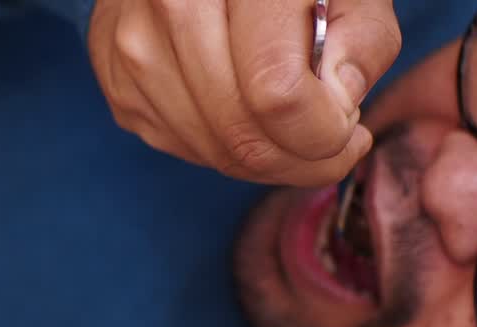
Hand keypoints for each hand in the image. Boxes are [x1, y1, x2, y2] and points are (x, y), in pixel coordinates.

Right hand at [88, 0, 401, 185]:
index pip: (278, 93)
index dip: (323, 135)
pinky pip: (176, 145)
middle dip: (296, 160)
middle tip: (327, 145)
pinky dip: (219, 145)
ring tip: (287, 126)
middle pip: (238, 133)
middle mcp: (171, 1)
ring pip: (206, 149)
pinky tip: (241, 111)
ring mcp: (131, 42)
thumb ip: (362, 45)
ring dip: (259, 158)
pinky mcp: (114, 76)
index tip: (350, 133)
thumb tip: (333, 109)